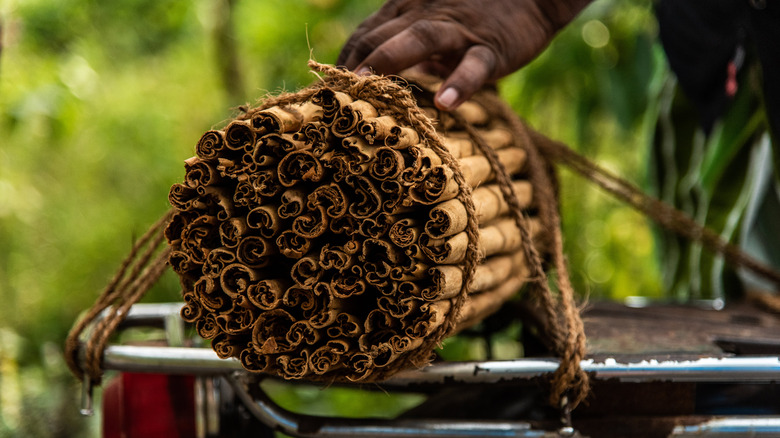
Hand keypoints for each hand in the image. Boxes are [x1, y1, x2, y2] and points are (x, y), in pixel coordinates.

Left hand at [338, 0, 590, 109]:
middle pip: (380, 35)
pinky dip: (459, 83)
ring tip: (368, 86)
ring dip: (390, 61)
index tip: (326, 93)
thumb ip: (401, 43)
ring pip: (420, 39)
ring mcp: (458, 31)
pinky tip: (445, 104)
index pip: (363, 34)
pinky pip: (474, 66)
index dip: (341, 61)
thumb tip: (369, 78)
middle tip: (333, 100)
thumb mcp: (430, 22)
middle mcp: (425, 15)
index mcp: (407, 11)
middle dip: (353, 65)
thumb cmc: (473, 15)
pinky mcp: (490, 48)